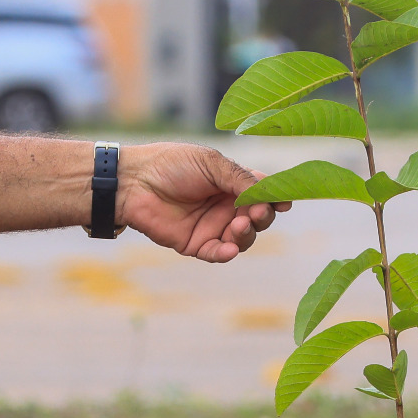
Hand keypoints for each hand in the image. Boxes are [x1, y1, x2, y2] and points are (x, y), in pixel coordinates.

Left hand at [116, 144, 286, 261]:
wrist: (134, 182)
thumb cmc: (170, 164)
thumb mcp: (210, 164)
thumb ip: (240, 179)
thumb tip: (270, 193)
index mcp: (232, 183)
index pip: (262, 193)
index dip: (275, 198)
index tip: (284, 201)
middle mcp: (226, 206)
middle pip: (258, 218)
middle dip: (262, 217)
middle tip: (256, 212)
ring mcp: (212, 226)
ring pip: (243, 238)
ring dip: (246, 234)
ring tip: (239, 226)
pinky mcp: (196, 244)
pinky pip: (218, 253)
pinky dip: (227, 253)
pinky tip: (230, 247)